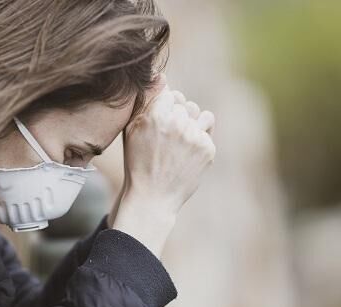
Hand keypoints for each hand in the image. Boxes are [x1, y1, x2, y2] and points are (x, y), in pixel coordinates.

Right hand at [112, 73, 215, 255]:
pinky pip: (208, 129)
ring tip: (178, 144)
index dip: (163, 108)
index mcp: (156, 116)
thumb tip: (162, 75)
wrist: (152, 198)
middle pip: (184, 103)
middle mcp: (177, 123)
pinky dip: (199, 139)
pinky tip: (186, 154)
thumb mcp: (132, 130)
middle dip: (177, 116)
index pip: (169, 93)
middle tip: (166, 140)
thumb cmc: (138, 162)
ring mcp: (195, 136)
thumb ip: (146, 101)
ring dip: (192, 124)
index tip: (158, 125)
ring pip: (199, 114)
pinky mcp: (208, 149)